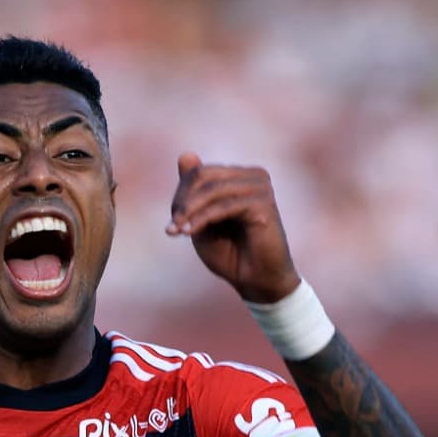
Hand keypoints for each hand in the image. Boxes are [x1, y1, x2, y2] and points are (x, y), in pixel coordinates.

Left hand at [166, 153, 300, 304]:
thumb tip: (185, 154)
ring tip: (177, 231)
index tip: (173, 221)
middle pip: (205, 175)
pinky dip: (203, 219)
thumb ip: (193, 191)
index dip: (181, 194)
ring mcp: (261, 188)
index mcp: (241, 177)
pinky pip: (224, 206)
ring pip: (213, 190)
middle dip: (184, 201)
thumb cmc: (230, 253)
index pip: (201, 172)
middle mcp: (254, 177)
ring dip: (190, 211)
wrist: (256, 282)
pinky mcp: (264, 204)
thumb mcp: (202, 220)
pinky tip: (189, 232)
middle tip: (173, 226)